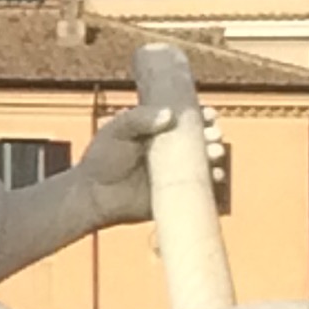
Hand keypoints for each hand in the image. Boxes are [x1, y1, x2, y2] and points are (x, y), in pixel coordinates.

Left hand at [77, 100, 223, 225]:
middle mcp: (170, 149)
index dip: (200, 115)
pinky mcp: (177, 191)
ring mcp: (176, 171)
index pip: (184, 119)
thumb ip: (138, 119)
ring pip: (204, 160)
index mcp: (157, 130)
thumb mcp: (116, 131)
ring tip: (213, 152)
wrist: (94, 194)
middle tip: (213, 135)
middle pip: (200, 138)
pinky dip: (212, 179)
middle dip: (211, 134)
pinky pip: (202, 185)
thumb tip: (169, 114)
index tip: (208, 114)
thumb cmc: (102, 158)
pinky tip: (215, 174)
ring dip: (214, 154)